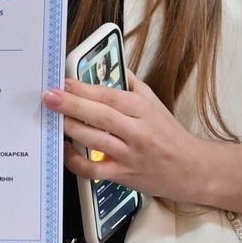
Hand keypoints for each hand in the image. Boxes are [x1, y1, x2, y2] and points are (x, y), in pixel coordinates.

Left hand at [45, 71, 202, 201]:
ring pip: (95, 140)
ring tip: (53, 119)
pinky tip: (66, 150)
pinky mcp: (123, 175)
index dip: (84, 88)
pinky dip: (76, 161)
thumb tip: (111, 67)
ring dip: (70, 128)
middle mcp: (137, 132)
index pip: (110, 95)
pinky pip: (94, 170)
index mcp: (144, 110)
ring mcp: (130, 155)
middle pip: (100, 116)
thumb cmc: (170, 135)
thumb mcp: (154, 103)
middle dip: (71, 104)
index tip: (64, 80)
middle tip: (50, 96)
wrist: (191, 169)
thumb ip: (131, 84)